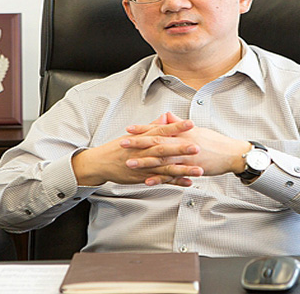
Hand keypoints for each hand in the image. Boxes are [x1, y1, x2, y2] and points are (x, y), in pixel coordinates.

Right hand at [72, 113, 202, 186]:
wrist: (101, 163)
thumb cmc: (117, 148)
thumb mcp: (134, 135)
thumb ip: (152, 127)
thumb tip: (165, 117)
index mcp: (143, 139)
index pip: (162, 131)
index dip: (176, 127)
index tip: (191, 123)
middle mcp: (144, 152)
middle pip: (165, 149)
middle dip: (182, 149)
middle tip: (197, 147)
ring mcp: (144, 166)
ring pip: (166, 168)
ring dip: (183, 169)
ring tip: (199, 170)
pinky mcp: (144, 178)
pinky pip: (162, 181)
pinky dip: (175, 182)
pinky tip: (188, 182)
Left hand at [125, 112, 250, 177]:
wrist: (232, 154)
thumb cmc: (215, 142)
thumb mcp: (197, 129)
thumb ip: (179, 124)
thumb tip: (167, 116)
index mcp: (183, 133)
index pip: (160, 130)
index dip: (144, 129)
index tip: (129, 129)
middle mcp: (183, 144)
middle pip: (157, 143)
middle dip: (139, 143)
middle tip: (122, 143)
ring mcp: (186, 158)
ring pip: (162, 160)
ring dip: (144, 162)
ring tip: (129, 163)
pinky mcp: (190, 170)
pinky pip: (172, 175)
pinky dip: (159, 178)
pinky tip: (147, 180)